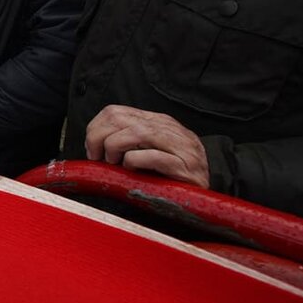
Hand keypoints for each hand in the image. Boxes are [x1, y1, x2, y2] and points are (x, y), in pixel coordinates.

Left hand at [85, 104, 209, 187]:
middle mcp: (167, 128)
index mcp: (155, 121)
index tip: (92, 150)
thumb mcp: (146, 151)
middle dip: (99, 139)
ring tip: (114, 164)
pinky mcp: (185, 166)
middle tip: (99, 158)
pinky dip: (135, 162)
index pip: (114, 112)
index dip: (95, 129)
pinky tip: (132, 170)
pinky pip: (154, 156)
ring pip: (136, 133)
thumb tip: (94, 146)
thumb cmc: (172, 174)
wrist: (210, 191)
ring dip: (115, 148)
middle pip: (120, 119)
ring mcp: (178, 145)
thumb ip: (126, 142)